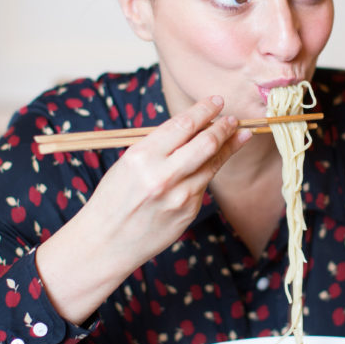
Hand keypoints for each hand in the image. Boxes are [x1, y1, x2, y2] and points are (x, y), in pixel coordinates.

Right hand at [36, 96, 250, 323]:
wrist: (106, 242)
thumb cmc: (114, 198)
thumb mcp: (128, 163)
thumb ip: (160, 146)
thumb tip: (195, 127)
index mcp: (142, 156)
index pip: (183, 125)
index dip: (205, 110)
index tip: (217, 101)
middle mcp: (163, 175)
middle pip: (206, 142)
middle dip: (224, 127)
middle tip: (234, 119)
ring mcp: (179, 196)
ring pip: (212, 163)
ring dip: (228, 147)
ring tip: (238, 136)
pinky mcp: (188, 212)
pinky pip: (203, 185)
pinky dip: (208, 172)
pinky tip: (210, 164)